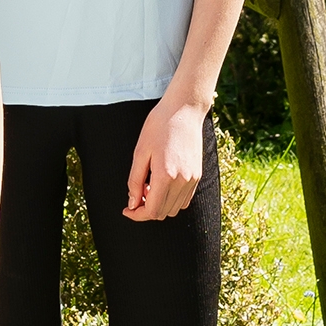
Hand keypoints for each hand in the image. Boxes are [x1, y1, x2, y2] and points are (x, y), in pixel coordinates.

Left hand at [125, 96, 206, 221]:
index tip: (127, 210)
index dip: (137, 215)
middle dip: (146, 210)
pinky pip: (185, 200)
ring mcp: (192, 179)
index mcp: (166, 176)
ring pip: (175, 209)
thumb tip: (132, 203)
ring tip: (149, 186)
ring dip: (159, 205)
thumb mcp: (140, 152)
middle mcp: (182, 181)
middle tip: (136, 194)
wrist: (184, 111)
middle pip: (163, 213)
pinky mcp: (197, 175)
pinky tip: (162, 185)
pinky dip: (172, 200)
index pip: (152, 211)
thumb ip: (135, 181)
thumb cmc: (158, 127)